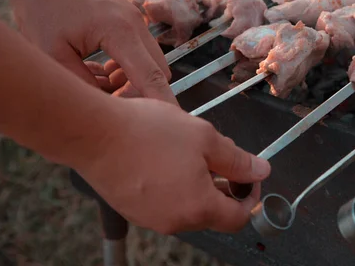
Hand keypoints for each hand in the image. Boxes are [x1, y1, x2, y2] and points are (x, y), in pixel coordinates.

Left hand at [8, 0, 176, 103]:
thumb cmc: (42, 8)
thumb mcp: (54, 54)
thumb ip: (84, 85)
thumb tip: (106, 109)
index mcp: (120, 31)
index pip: (151, 76)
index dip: (162, 102)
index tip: (169, 123)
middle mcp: (136, 25)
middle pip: (158, 72)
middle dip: (141, 94)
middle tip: (111, 107)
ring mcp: (135, 21)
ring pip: (149, 64)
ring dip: (131, 82)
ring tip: (98, 86)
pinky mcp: (129, 21)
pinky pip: (140, 54)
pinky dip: (127, 70)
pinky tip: (101, 72)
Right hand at [75, 97, 270, 233]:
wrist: (93, 132)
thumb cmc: (148, 132)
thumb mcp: (205, 138)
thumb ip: (237, 160)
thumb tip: (261, 171)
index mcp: (198, 208)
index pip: (238, 218)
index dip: (250, 197)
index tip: (249, 177)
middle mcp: (174, 221)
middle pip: (213, 214)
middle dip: (224, 188)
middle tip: (222, 157)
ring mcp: (150, 218)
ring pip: (188, 207)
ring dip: (199, 185)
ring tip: (192, 152)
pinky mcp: (132, 209)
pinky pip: (165, 203)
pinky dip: (175, 186)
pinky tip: (168, 158)